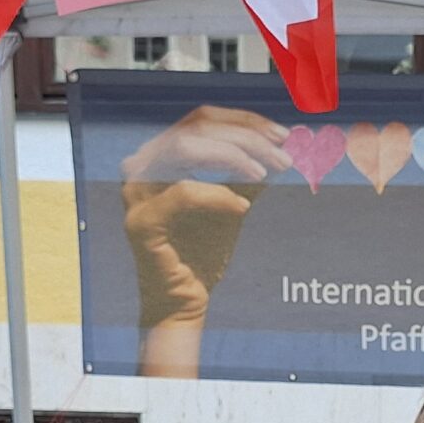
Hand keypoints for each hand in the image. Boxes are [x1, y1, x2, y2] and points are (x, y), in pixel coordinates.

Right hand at [123, 106, 290, 377]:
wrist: (183, 303)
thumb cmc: (205, 251)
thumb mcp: (234, 200)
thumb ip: (252, 170)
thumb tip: (289, 141)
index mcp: (158, 154)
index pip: (201, 119)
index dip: (245, 121)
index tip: (284, 135)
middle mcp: (139, 166)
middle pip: (196, 127)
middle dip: (247, 138)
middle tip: (284, 157)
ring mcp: (134, 192)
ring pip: (187, 148)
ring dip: (235, 155)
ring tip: (269, 173)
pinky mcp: (140, 222)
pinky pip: (183, 192)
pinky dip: (218, 194)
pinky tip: (242, 207)